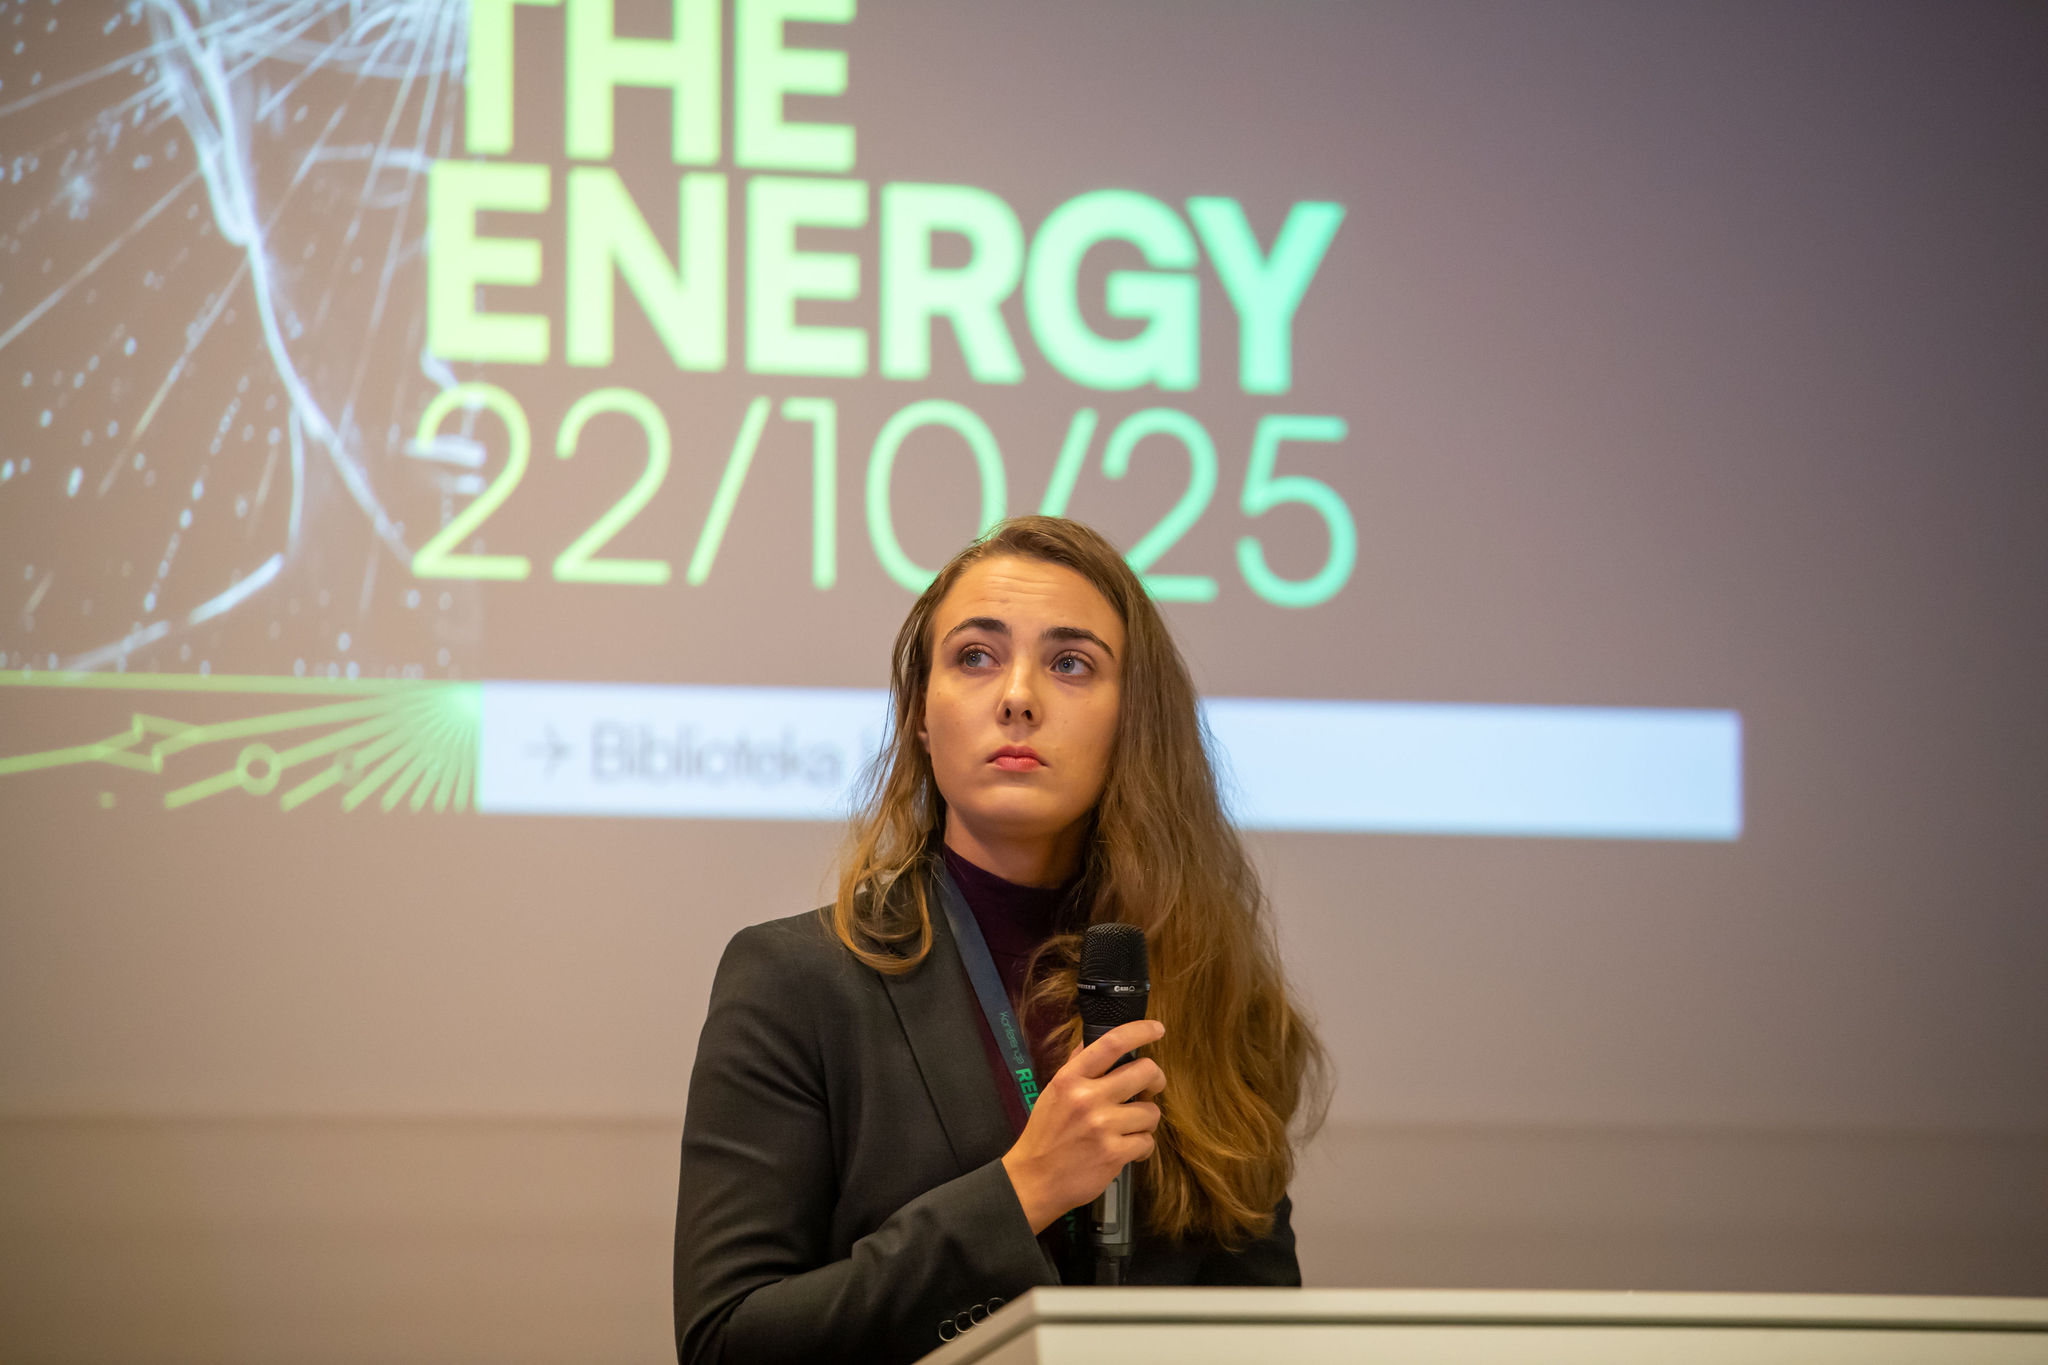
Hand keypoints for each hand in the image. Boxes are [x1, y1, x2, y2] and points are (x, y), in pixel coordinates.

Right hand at [1000, 1019, 1166, 1233]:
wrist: (1033, 1180)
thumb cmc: (1044, 1135)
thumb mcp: (1053, 1093)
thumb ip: (1076, 1067)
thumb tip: (1094, 1040)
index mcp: (1070, 1079)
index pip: (1111, 1043)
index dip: (1140, 1031)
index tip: (1156, 1029)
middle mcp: (1087, 1098)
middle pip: (1145, 1072)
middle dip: (1155, 1080)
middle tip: (1150, 1089)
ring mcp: (1102, 1127)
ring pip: (1151, 1112)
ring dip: (1146, 1120)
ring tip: (1130, 1127)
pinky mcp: (1114, 1154)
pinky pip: (1147, 1142)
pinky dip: (1141, 1147)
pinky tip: (1126, 1149)